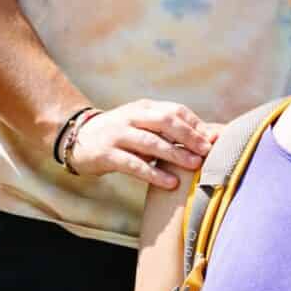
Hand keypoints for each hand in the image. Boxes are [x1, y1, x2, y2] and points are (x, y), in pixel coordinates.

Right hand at [66, 100, 214, 190]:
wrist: (77, 139)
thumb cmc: (120, 135)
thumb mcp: (141, 125)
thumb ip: (167, 130)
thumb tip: (206, 137)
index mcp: (143, 108)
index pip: (175, 110)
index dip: (195, 124)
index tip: (213, 139)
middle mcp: (131, 117)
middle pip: (165, 121)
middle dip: (189, 136)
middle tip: (208, 151)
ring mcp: (118, 134)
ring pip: (151, 142)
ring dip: (175, 153)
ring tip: (195, 165)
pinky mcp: (107, 154)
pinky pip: (134, 164)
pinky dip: (154, 173)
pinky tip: (171, 183)